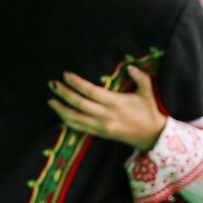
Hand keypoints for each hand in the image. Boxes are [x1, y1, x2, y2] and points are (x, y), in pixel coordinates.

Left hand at [48, 67, 166, 151]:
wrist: (152, 136)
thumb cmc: (149, 111)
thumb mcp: (148, 92)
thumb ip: (140, 78)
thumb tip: (131, 66)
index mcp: (115, 103)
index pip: (91, 91)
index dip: (77, 83)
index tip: (66, 75)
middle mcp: (105, 115)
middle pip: (79, 104)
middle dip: (64, 94)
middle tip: (52, 84)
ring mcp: (101, 126)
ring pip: (75, 118)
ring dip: (61, 109)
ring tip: (50, 100)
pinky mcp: (100, 134)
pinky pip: (80, 128)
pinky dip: (68, 121)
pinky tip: (60, 114)